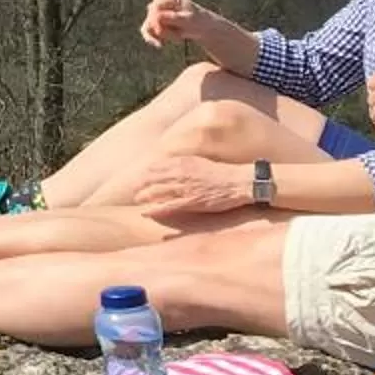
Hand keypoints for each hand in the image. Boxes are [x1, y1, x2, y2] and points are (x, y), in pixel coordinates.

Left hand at [132, 155, 255, 216]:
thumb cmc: (223, 174)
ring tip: (137, 200)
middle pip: (152, 178)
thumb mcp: (201, 164)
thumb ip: (186, 165)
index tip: (138, 178)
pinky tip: (146, 212)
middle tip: (133, 191)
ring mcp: (184, 188)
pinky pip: (168, 205)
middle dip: (141, 184)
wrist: (240, 182)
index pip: (156, 166)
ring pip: (157, 191)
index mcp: (183, 162)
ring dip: (144, 196)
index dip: (146, 173)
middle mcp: (180, 173)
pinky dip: (155, 209)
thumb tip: (175, 167)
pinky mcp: (191, 201)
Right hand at [140, 0, 238, 63]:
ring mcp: (156, 11)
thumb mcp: (189, 19)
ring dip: (160, 36)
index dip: (156, 20)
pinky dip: (153, 39)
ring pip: (148, 25)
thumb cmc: (197, 21)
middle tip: (179, 38)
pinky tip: (161, 45)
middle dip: (162, 30)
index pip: (155, 7)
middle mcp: (159, 1)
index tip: (162, 32)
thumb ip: (174, 17)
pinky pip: (147, 31)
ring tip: (177, 40)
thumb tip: (157, 16)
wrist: (202, 27)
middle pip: (151, 17)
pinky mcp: (154, 21)